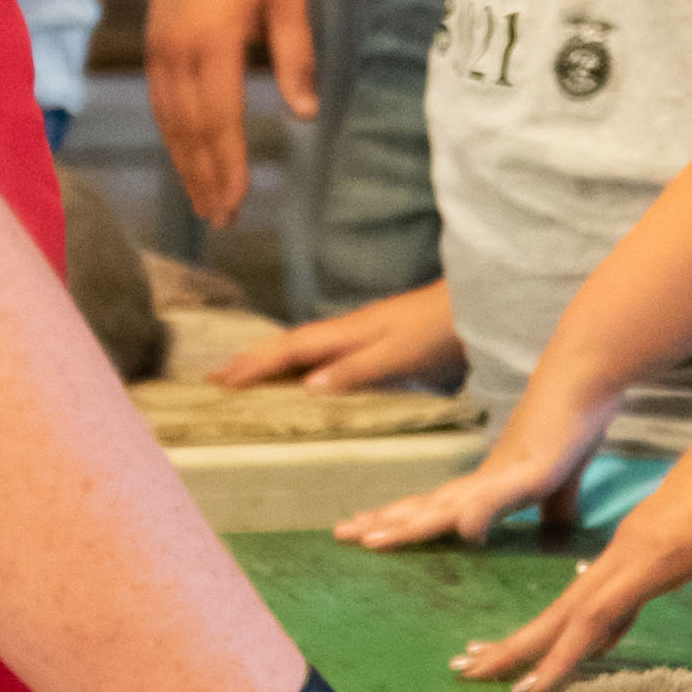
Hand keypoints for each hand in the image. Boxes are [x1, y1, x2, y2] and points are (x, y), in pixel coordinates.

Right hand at [148, 0, 315, 228]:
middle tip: (223, 220)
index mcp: (214, 42)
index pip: (221, 120)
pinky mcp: (154, 43)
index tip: (239, 202)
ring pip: (170, 123)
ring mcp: (160, 48)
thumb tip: (305, 116)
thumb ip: (297, 59)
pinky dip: (173, 138)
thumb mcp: (288, 0)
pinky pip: (161, 103)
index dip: (229, 166)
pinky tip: (187, 158)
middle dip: (205, 180)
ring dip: (186, 166)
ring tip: (204, 202)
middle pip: (190, 132)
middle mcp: (178, 51)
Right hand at [215, 282, 463, 396]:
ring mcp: (361, 333)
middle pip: (288, 345)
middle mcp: (347, 331)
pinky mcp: (376, 340)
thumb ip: (356, 370)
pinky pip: (323, 353)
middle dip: (251, 361)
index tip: (221, 383)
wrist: (476, 304)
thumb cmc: (440, 330)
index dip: (255, 367)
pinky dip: (299, 363)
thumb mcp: (399, 354)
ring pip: (303, 348)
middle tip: (215, 378)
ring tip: (245, 375)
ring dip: (271, 361)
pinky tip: (302, 374)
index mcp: (347, 333)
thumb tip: (307, 386)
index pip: (289, 350)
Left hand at [337, 351, 622, 555]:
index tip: (365, 533)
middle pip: (427, 507)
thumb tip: (556, 529)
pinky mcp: (534, 469)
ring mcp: (505, 473)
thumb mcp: (560, 476)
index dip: (401, 520)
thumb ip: (556, 506)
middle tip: (341, 535)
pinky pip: (503, 495)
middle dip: (385, 522)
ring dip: (410, 522)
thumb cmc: (570, 418)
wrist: (586, 372)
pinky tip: (466, 530)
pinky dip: (481, 511)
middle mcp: (486, 477)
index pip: (435, 506)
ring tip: (371, 538)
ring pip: (448, 504)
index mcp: (488, 482)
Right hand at [447, 416, 691, 691]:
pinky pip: (598, 585)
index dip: (563, 656)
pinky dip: (577, 613)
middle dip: (517, 643)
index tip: (528, 690)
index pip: (595, 616)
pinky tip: (571, 633)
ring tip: (496, 656)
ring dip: (537, 628)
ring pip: (575, 596)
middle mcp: (627, 552)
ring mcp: (629, 544)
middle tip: (469, 671)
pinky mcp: (639, 539)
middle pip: (564, 608)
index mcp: (650, 559)